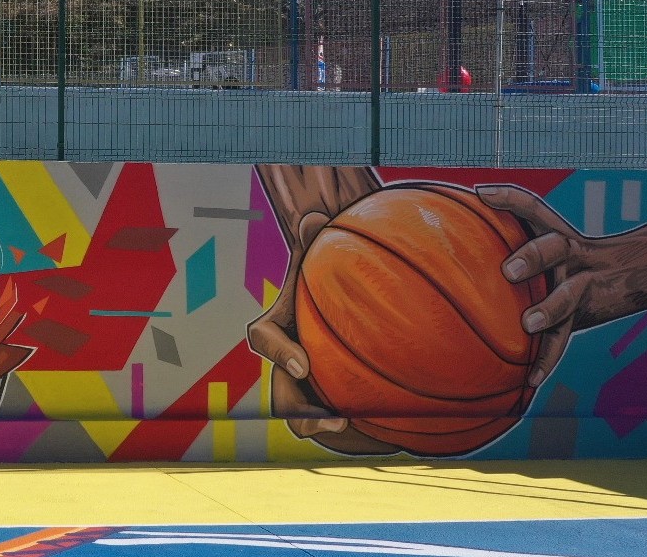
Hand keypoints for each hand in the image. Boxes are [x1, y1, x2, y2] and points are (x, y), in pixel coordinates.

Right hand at [245, 165, 393, 453]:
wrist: (342, 314)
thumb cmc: (325, 283)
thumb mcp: (320, 263)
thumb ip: (317, 244)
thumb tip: (315, 218)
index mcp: (279, 327)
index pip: (263, 339)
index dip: (278, 354)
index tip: (304, 364)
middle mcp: (287, 362)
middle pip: (281, 393)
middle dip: (299, 410)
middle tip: (329, 416)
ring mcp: (305, 387)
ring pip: (301, 416)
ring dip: (319, 427)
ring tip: (349, 425)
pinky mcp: (327, 402)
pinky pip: (334, 417)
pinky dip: (353, 426)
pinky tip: (384, 423)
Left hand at [480, 185, 646, 386]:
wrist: (643, 270)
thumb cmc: (572, 255)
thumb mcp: (548, 236)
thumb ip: (508, 226)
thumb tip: (467, 204)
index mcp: (556, 233)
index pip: (532, 208)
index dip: (508, 197)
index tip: (481, 193)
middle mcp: (570, 256)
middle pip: (554, 248)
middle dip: (533, 256)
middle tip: (509, 270)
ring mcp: (579, 286)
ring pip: (566, 297)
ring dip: (548, 310)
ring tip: (528, 324)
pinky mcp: (581, 316)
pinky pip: (562, 339)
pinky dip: (546, 361)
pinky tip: (531, 379)